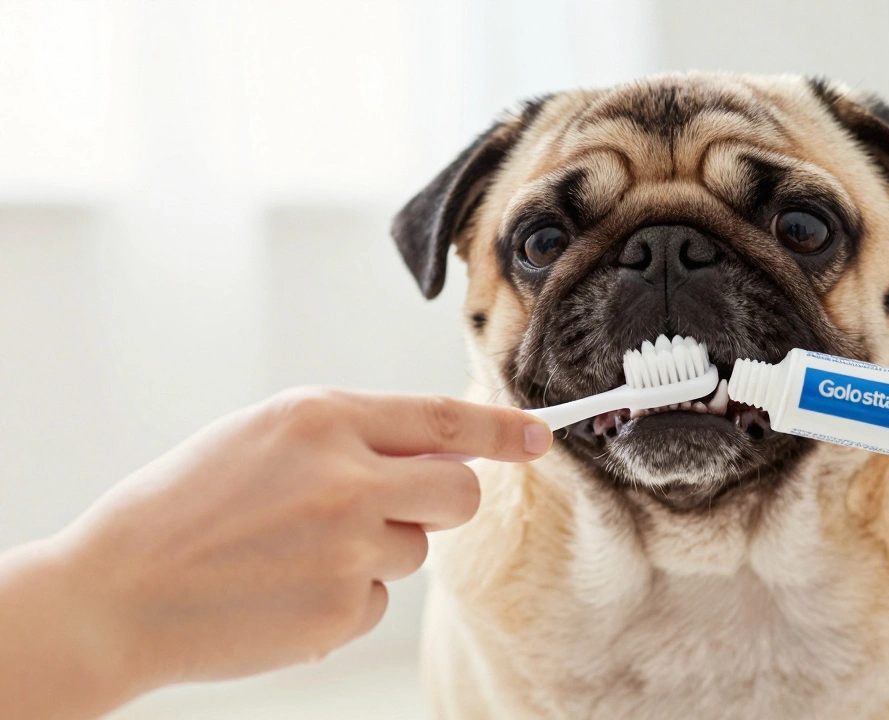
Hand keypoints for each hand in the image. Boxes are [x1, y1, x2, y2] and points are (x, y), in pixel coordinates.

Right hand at [0, 388, 551, 719]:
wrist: (116, 591)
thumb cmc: (184, 506)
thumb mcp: (265, 437)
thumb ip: (352, 435)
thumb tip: (436, 448)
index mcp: (322, 418)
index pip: (443, 418)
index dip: (502, 429)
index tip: (541, 437)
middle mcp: (347, 478)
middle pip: (459, 492)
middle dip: (446, 501)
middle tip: (402, 508)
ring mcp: (348, 548)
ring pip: (414, 549)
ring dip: (376, 550)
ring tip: (297, 552)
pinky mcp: (341, 610)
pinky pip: (377, 601)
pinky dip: (344, 598)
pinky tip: (286, 593)